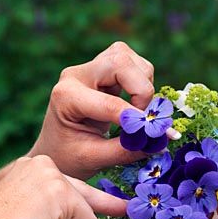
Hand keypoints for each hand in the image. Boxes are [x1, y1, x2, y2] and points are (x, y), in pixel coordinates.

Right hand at [0, 156, 125, 218]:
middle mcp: (41, 166)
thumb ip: (57, 217)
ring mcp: (52, 177)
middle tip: (125, 209)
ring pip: (86, 217)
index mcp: (29, 171)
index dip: (94, 201)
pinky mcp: (61, 193)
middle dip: (101, 211)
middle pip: (84, 197)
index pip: (71, 186)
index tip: (120, 205)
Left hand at [29, 41, 155, 178]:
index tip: (151, 134)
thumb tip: (162, 142)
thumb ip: (127, 150)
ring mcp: (90, 67)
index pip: (109, 102)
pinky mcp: (103, 66)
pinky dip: (142, 82)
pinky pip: (133, 63)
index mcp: (65, 96)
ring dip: (143, 85)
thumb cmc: (69, 156)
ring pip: (129, 59)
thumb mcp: (94, 159)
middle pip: (121, 62)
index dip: (135, 118)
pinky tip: (134, 103)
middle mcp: (77, 75)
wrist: (55, 148)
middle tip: (142, 119)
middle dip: (141, 91)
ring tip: (136, 113)